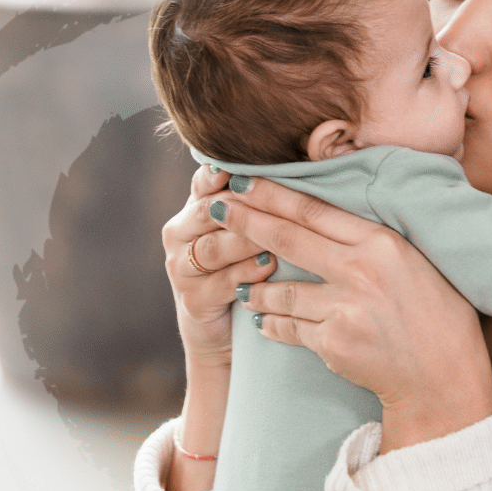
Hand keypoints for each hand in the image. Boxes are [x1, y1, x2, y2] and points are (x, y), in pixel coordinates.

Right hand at [160, 164, 277, 490]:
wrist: (230, 335)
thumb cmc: (254, 272)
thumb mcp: (257, 233)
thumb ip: (268, 201)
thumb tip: (309, 155)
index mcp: (196, 208)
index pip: (206, 181)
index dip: (221, 171)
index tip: (241, 163)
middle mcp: (182, 233)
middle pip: (208, 210)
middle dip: (241, 205)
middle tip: (265, 197)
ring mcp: (183, 268)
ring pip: (212, 246)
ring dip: (245, 241)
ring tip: (273, 236)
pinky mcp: (192, 300)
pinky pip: (218, 282)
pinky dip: (245, 274)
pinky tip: (268, 268)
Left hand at [210, 178, 491, 451]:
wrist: (443, 380)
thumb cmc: (439, 315)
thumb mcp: (416, 261)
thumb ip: (375, 239)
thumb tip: (333, 213)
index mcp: (383, 242)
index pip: (315, 210)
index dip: (273, 193)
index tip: (243, 180)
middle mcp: (361, 270)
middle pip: (288, 238)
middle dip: (245, 221)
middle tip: (216, 207)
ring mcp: (344, 308)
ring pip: (281, 288)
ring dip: (253, 285)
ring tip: (237, 283)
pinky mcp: (333, 343)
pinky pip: (289, 327)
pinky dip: (272, 323)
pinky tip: (261, 320)